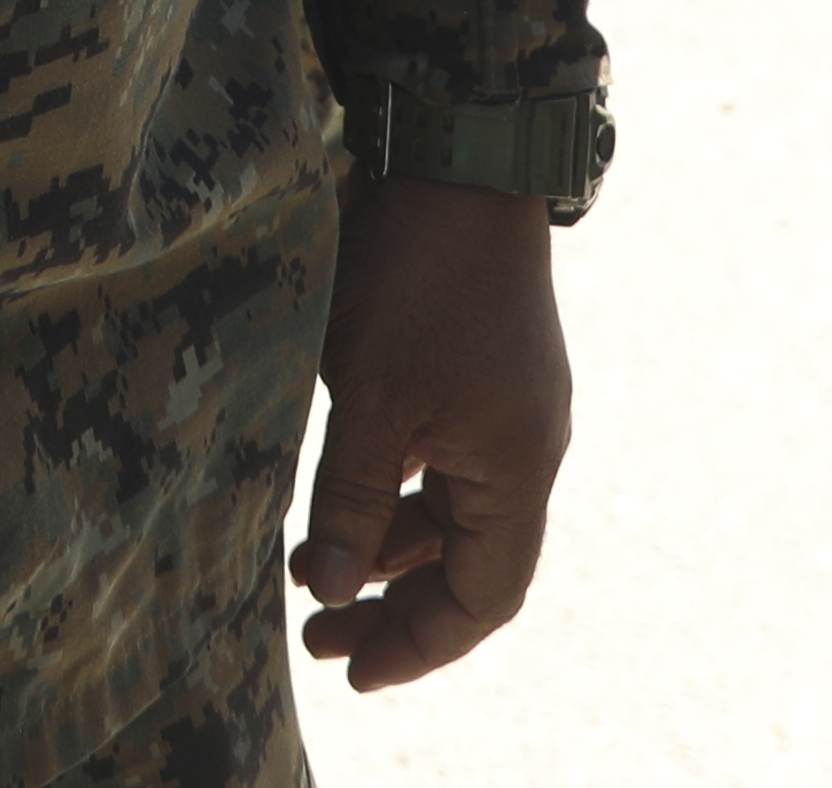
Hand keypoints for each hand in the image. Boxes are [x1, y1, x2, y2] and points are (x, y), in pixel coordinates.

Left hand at [290, 178, 571, 691]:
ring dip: (385, 552)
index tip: (351, 668)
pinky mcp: (478, 378)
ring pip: (450, 516)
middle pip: (469, 565)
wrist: (457, 163)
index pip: (482, 596)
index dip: (420, 643)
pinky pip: (440, 466)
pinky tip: (336, 503)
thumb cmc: (419, 278)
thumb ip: (350, 499)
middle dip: (395, 608)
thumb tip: (332, 589)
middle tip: (317, 635)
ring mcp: (504, 413)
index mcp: (516, 469)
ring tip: (309, 574)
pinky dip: (391, 496)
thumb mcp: (371, 396)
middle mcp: (522, 451)